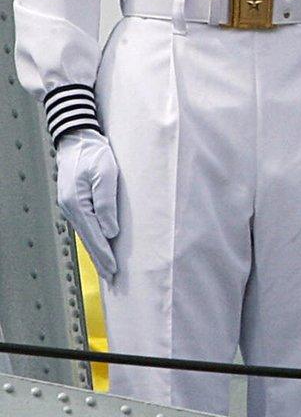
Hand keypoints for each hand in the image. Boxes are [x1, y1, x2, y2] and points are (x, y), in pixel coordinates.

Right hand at [55, 129, 120, 280]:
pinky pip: (85, 225)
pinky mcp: (75, 202)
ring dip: (97, 251)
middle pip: (88, 239)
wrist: (78, 139)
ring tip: (107, 267)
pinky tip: (99, 244)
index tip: (114, 270)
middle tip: (112, 278)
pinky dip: (93, 238)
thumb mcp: (106, 174)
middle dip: (100, 259)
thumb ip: (107, 203)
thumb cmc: (94, 154)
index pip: (94, 235)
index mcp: (76, 204)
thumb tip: (110, 231)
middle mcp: (70, 208)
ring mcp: (71, 206)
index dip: (105, 253)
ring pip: (86, 234)